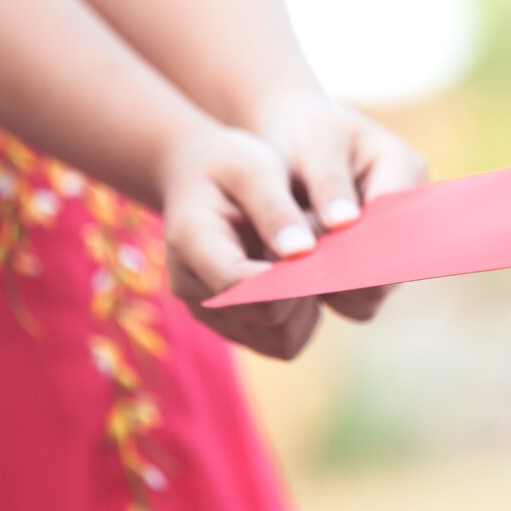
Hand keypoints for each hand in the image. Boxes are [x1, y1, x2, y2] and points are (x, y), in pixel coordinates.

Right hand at [161, 125, 324, 358]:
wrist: (199, 180)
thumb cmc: (230, 167)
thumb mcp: (253, 168)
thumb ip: (276, 208)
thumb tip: (302, 253)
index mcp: (191, 243)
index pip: (240, 284)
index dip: (289, 278)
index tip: (318, 251)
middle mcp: (192, 290)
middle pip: (271, 319)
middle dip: (306, 289)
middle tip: (318, 248)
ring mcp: (211, 315)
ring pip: (282, 341)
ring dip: (308, 307)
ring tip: (306, 263)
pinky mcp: (234, 327)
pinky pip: (284, 343)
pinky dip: (303, 318)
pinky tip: (301, 280)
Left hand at [252, 92, 427, 320]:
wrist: (288, 139)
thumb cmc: (299, 133)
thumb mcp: (311, 147)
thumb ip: (328, 184)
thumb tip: (343, 225)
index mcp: (406, 169)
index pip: (398, 223)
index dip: (365, 250)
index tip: (320, 265)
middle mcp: (411, 211)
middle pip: (394, 266)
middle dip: (349, 276)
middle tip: (299, 280)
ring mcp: (394, 242)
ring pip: (375, 290)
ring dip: (336, 290)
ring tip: (295, 275)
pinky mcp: (371, 264)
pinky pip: (357, 297)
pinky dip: (329, 295)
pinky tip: (299, 280)